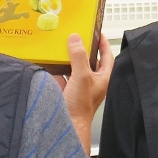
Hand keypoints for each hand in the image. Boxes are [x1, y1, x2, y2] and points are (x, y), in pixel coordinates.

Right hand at [58, 33, 112, 153]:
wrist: (68, 125)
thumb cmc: (81, 107)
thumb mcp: (82, 76)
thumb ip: (79, 57)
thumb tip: (76, 39)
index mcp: (102, 77)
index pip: (107, 56)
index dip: (103, 44)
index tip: (98, 32)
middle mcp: (92, 81)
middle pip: (89, 61)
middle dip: (83, 49)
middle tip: (77, 37)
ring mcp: (79, 87)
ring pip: (75, 68)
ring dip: (69, 59)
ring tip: (62, 47)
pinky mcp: (67, 92)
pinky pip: (62, 78)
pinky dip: (57, 70)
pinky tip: (51, 64)